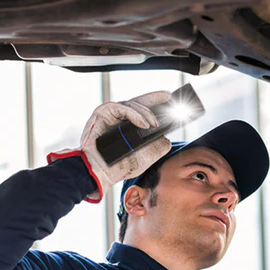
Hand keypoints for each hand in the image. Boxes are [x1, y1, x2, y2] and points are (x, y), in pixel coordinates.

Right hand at [47, 91, 172, 202]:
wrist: (101, 172)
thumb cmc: (119, 167)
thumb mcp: (145, 158)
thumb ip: (157, 148)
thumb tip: (166, 139)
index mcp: (127, 127)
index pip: (141, 110)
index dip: (154, 102)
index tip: (167, 97)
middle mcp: (118, 119)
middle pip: (136, 102)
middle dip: (153, 98)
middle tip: (166, 97)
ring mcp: (109, 115)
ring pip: (130, 104)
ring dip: (145, 113)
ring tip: (154, 125)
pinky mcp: (102, 114)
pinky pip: (120, 108)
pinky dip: (134, 114)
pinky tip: (144, 124)